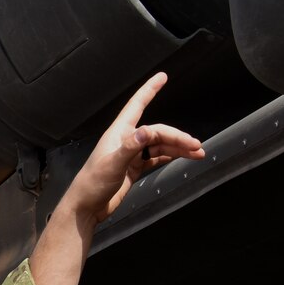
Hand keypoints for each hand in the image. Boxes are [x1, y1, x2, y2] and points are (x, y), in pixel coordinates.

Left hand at [61, 72, 204, 225]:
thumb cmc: (93, 184)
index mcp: (119, 133)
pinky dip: (170, 156)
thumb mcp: (112, 165)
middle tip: (196, 146)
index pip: (137, 105)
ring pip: (159, 145)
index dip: (149, 90)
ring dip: (178, 148)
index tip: (162, 76)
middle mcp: (127, 140)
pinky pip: (156, 157)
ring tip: (197, 154)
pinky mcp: (133, 168)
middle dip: (178, 136)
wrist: (87, 208)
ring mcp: (131, 154)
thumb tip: (147, 131)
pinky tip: (183, 158)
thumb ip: (129, 148)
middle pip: (157, 131)